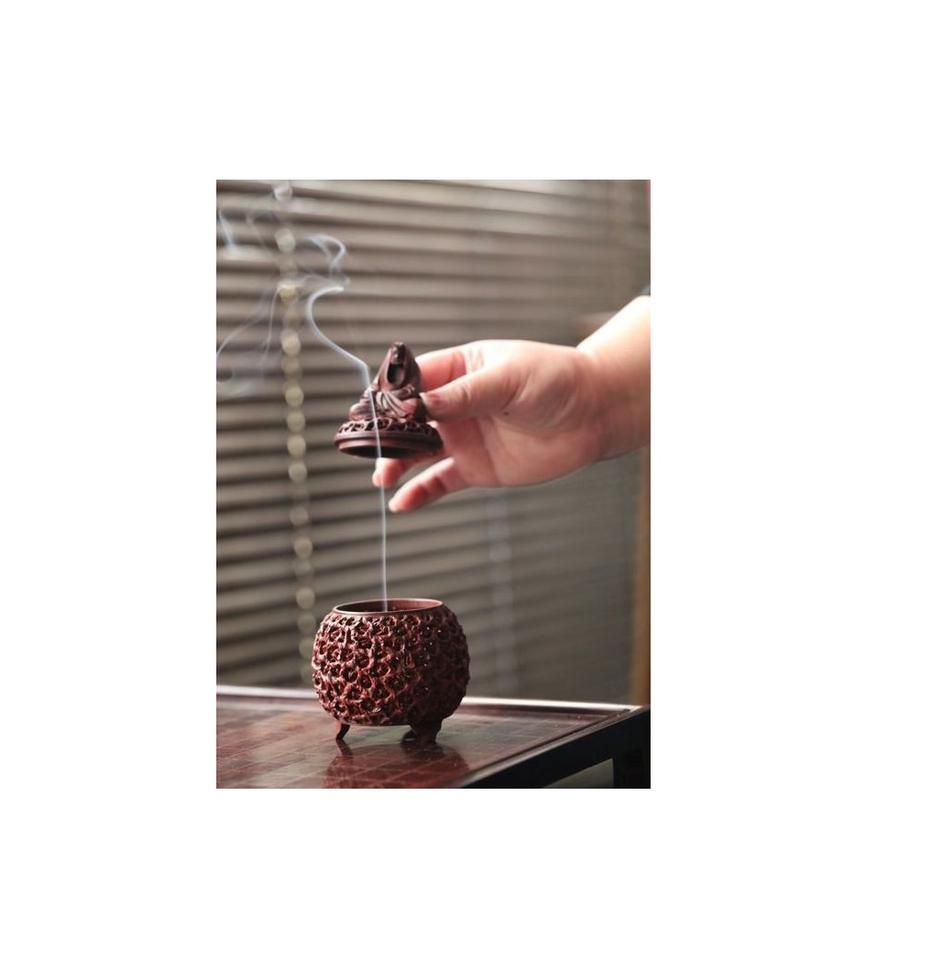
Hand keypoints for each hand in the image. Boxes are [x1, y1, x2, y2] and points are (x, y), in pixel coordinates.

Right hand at [373, 340, 606, 510]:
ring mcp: (463, 438)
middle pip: (407, 419)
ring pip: (418, 452)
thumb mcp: (508, 379)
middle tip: (365, 445)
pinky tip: (400, 503)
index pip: (413, 380)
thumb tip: (421, 404)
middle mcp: (455, 405)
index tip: (372, 407)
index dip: (390, 393)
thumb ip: (464, 394)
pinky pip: (439, 482)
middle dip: (386, 432)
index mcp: (459, 369)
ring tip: (380, 476)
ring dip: (396, 463)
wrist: (593, 414)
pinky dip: (419, 493)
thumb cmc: (555, 381)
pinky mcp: (475, 468)